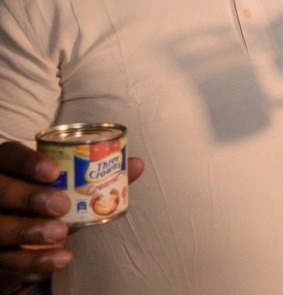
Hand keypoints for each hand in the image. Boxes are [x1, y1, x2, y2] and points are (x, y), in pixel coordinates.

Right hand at [0, 142, 143, 274]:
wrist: (26, 234)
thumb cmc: (50, 197)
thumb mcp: (67, 183)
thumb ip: (98, 174)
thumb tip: (136, 164)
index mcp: (9, 166)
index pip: (9, 156)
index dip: (27, 162)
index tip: (53, 171)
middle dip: (29, 197)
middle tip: (61, 205)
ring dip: (29, 230)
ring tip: (61, 233)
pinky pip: (6, 259)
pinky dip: (34, 260)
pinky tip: (61, 257)